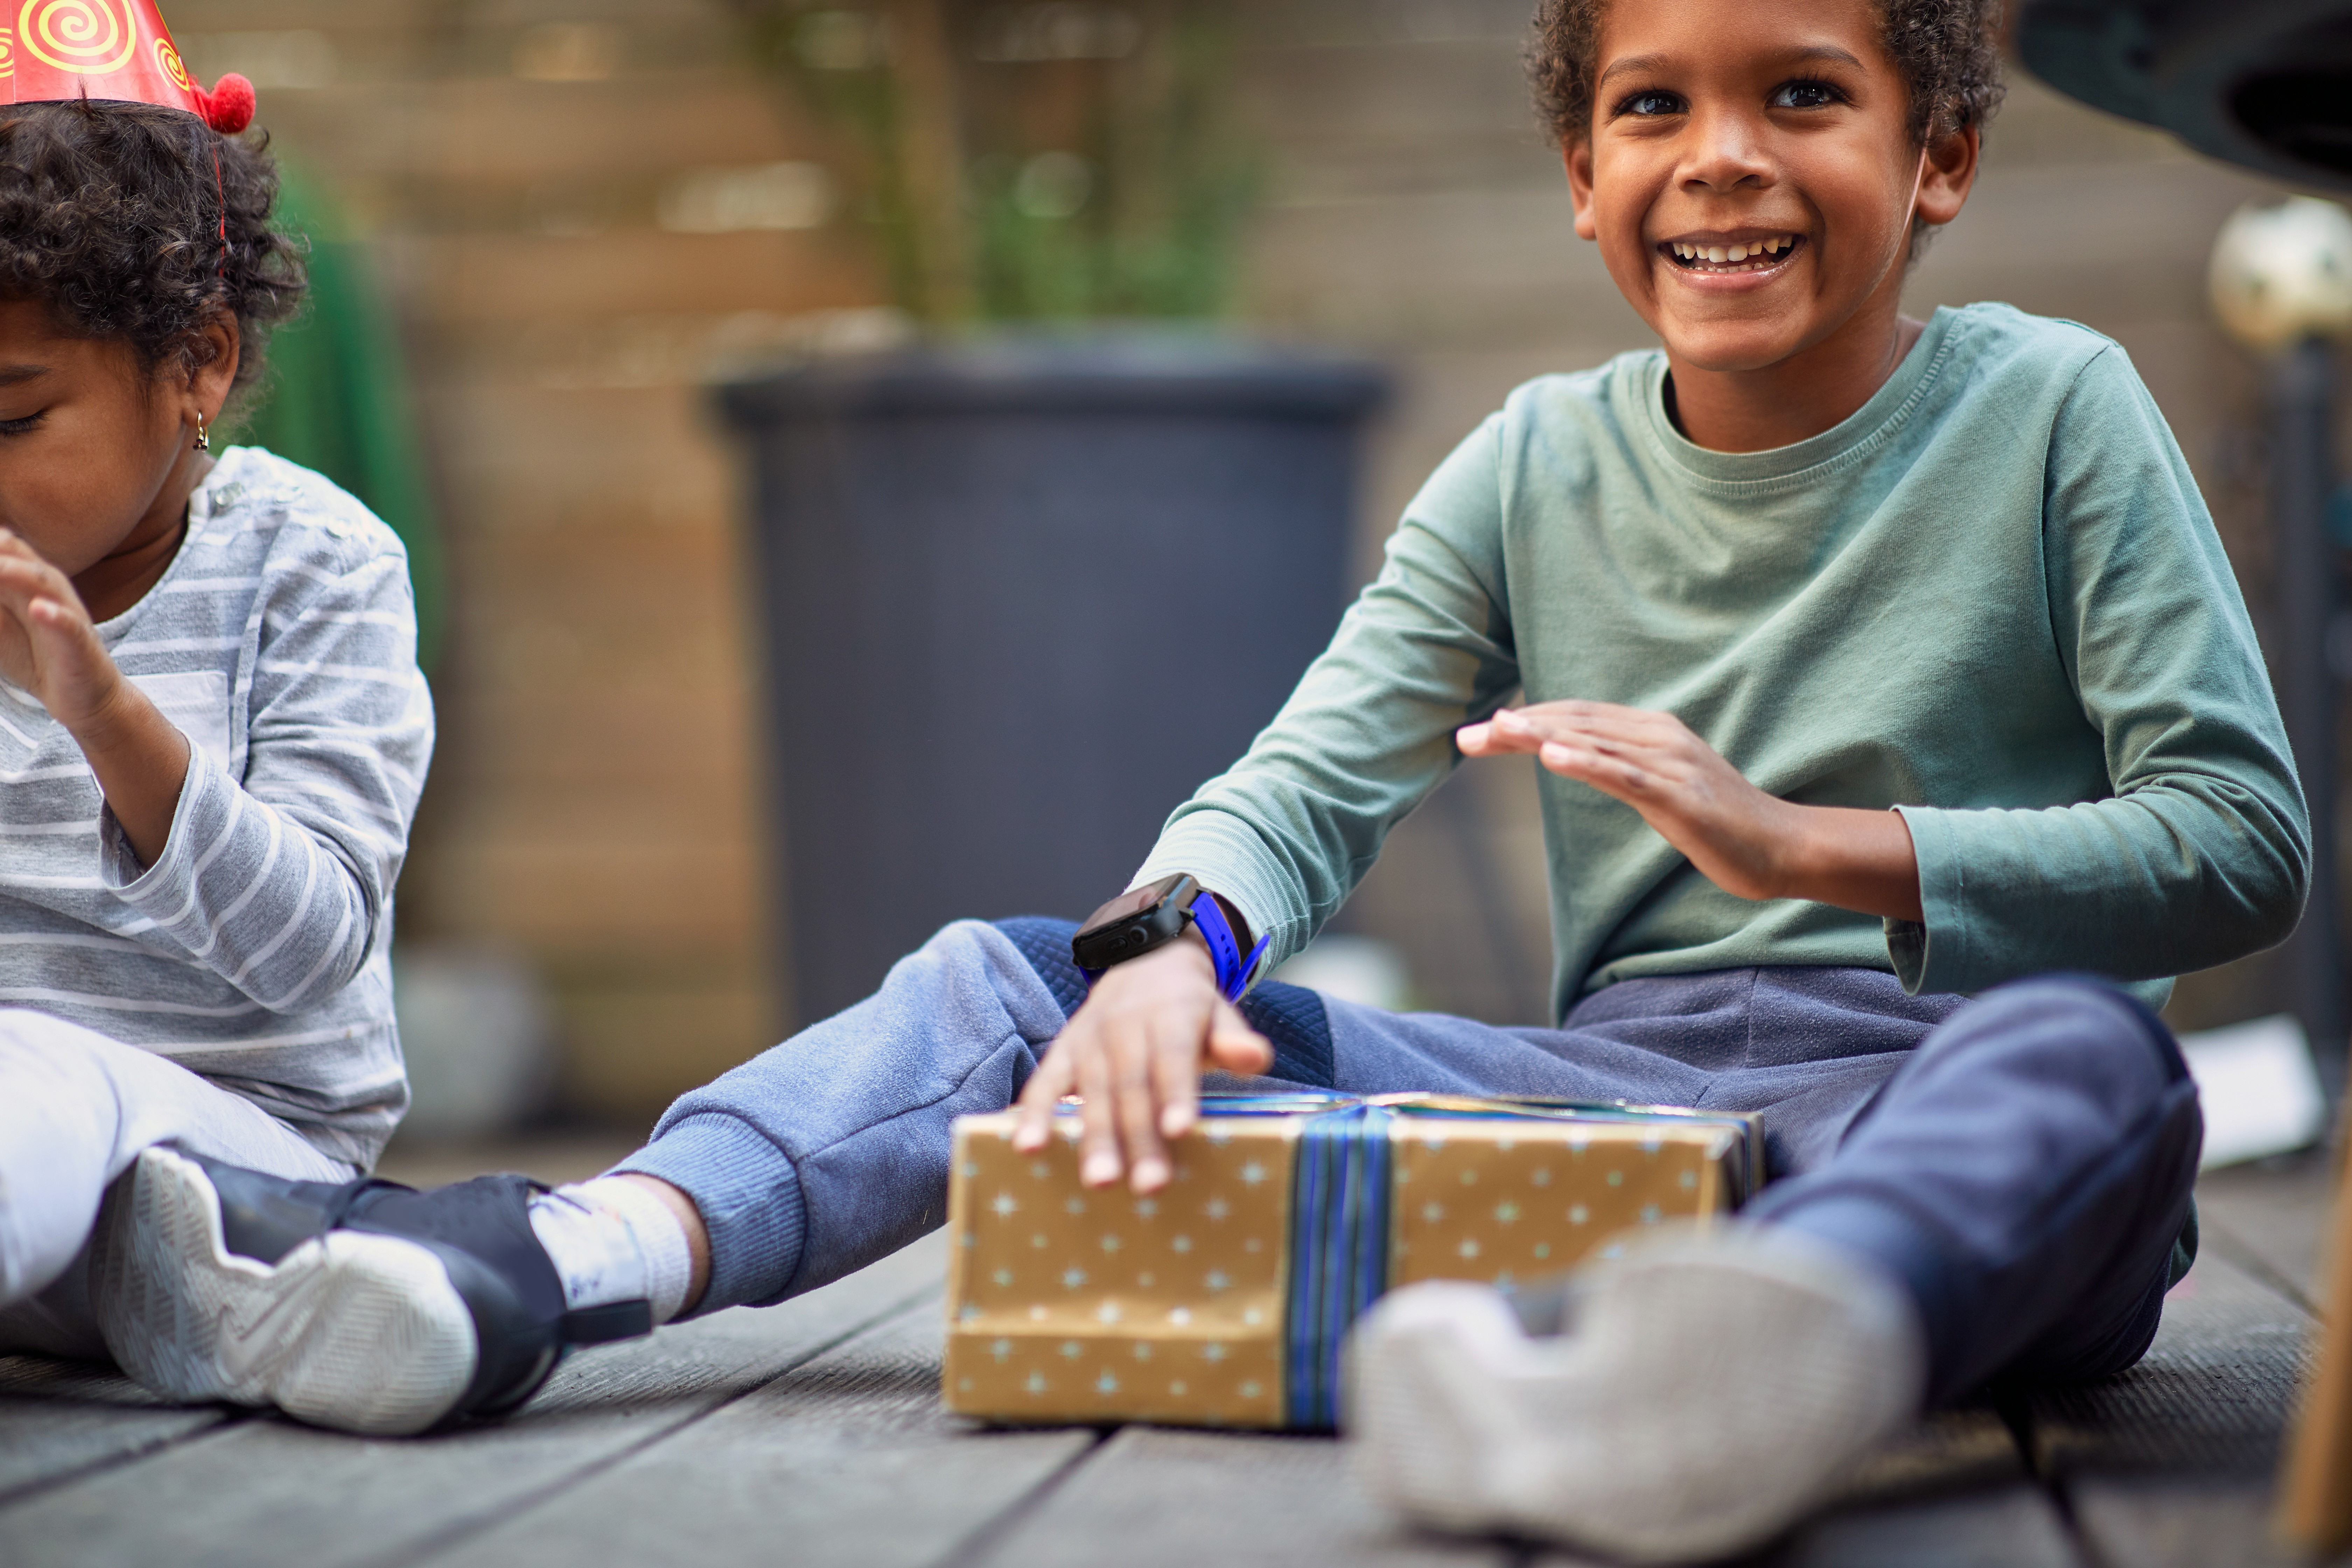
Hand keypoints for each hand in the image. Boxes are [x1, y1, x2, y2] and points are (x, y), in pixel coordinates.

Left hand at [0, 529, 129, 730]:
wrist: (85, 695)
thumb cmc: (34, 657)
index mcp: (23, 577)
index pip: (2, 547)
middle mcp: (47, 587)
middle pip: (18, 556)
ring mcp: (67, 611)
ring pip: (45, 583)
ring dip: (19, 573)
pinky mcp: (81, 641)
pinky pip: (70, 625)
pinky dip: (56, 616)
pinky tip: (39, 609)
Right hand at [1011, 936, 1272, 1193]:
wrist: (1142, 964)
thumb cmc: (1189, 1011)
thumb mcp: (1219, 1015)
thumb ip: (1235, 1040)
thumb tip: (1257, 1057)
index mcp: (1171, 1012)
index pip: (1172, 1054)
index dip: (1175, 1091)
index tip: (1180, 1129)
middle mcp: (1125, 1024)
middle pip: (1132, 1084)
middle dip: (1139, 1136)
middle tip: (1149, 1184)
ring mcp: (1089, 1039)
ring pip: (1092, 1091)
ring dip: (1095, 1138)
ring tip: (1100, 1181)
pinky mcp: (1063, 1051)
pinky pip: (1045, 1083)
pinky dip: (1035, 1114)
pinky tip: (1028, 1147)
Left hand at [1457, 700, 1921, 920]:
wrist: (1779, 846)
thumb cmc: (1717, 822)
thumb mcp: (1658, 788)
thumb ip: (1621, 769)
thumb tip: (1576, 757)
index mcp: (1650, 732)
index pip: (1575, 718)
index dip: (1526, 722)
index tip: (1478, 734)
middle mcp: (1658, 737)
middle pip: (1574, 724)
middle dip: (1517, 729)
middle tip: (1464, 737)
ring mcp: (1670, 764)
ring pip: (1593, 742)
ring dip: (1540, 735)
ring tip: (1496, 730)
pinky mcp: (1679, 796)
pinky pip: (1623, 775)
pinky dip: (1585, 762)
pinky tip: (1551, 756)